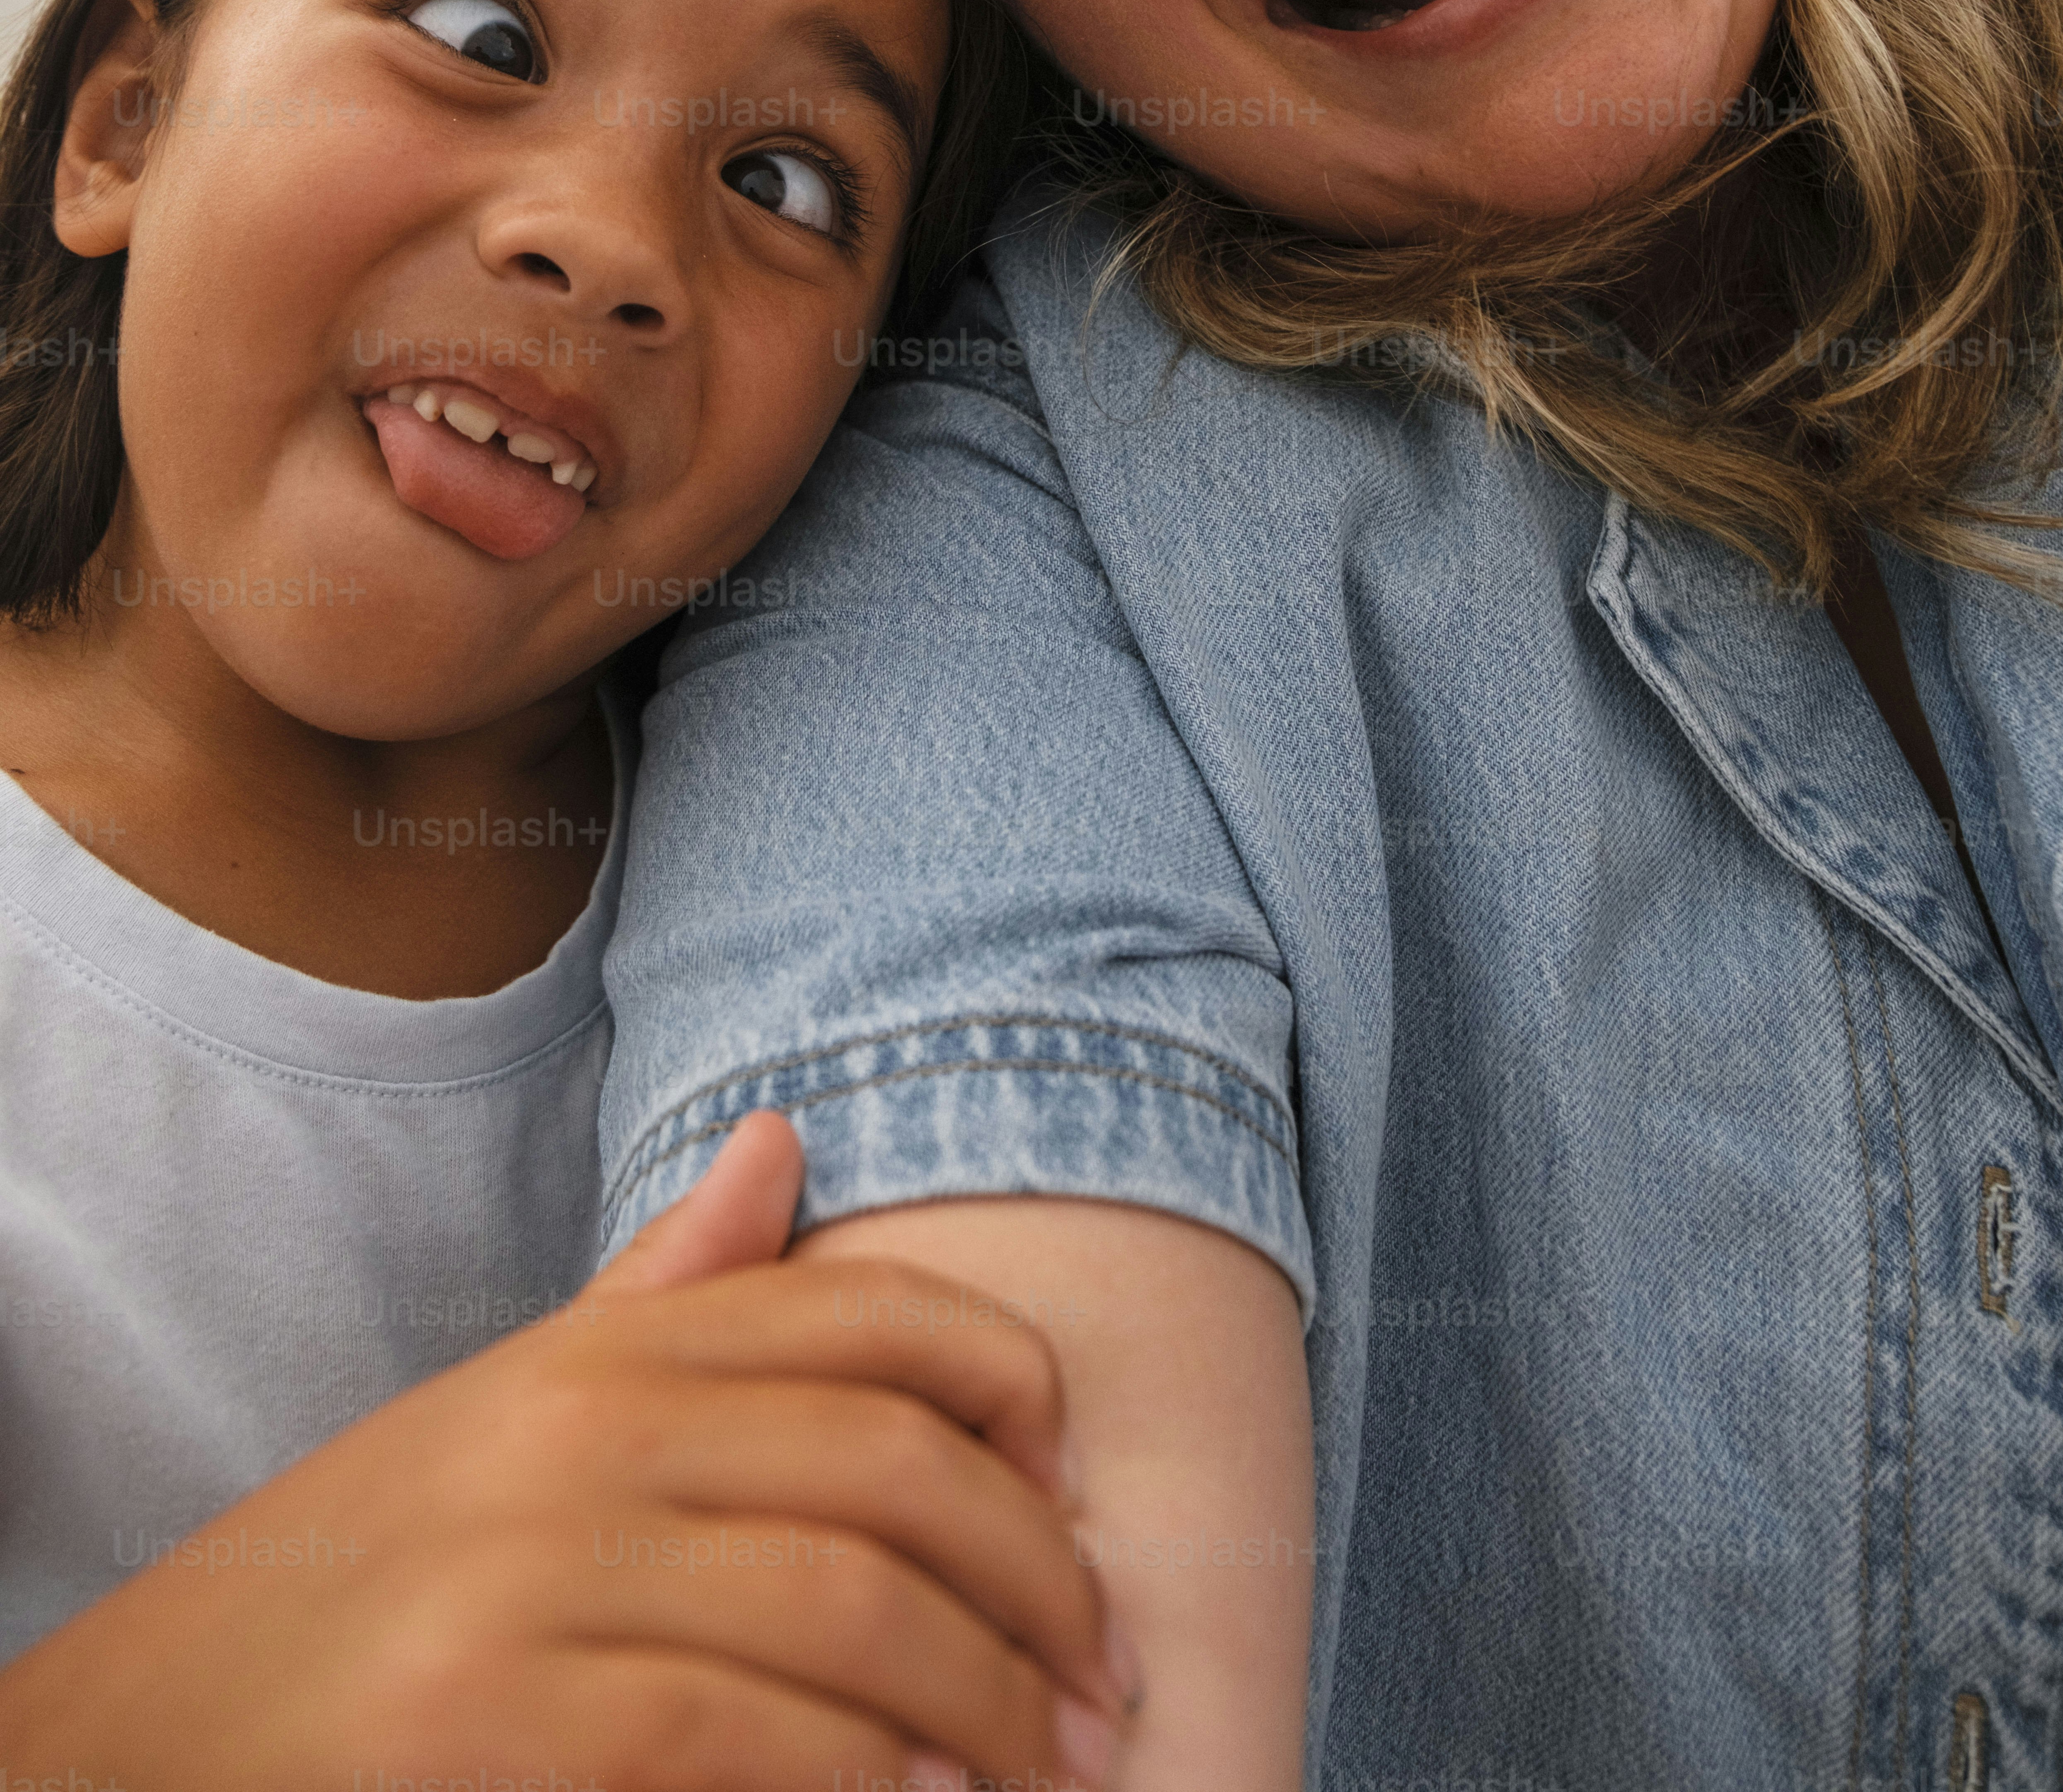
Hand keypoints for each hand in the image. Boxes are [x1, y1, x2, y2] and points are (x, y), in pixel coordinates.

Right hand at [0, 1114, 1129, 1787]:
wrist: (151, 1727)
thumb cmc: (362, 1577)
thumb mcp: (514, 1409)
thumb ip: (666, 1293)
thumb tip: (787, 1140)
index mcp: (602, 1354)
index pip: (870, 1319)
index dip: (1013, 1397)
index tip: (1079, 1508)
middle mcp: (583, 1433)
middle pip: (892, 1473)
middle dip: (1037, 1587)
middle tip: (1105, 1690)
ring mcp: (534, 1572)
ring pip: (846, 1611)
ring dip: (982, 1708)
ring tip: (1047, 1771)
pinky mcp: (493, 1716)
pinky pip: (743, 1734)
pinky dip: (858, 1776)